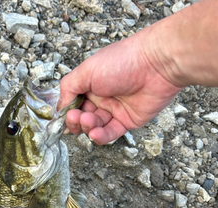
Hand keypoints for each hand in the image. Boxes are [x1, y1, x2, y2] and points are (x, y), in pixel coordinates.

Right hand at [59, 29, 182, 144]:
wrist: (157, 65)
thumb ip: (68, 88)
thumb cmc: (123, 61)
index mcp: (90, 83)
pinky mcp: (127, 122)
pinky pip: (110, 134)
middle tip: (75, 117)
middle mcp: (102, 97)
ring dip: (87, 127)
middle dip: (75, 121)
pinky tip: (95, 133)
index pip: (72, 103)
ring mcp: (115, 110)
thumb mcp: (86, 70)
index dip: (67, 111)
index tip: (64, 116)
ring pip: (94, 127)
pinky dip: (100, 136)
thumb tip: (61, 107)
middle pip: (82, 117)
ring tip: (88, 120)